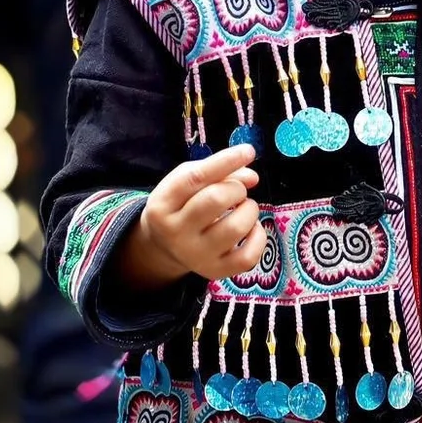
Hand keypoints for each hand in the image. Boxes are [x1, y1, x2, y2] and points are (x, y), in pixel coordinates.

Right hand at [120, 145, 267, 289]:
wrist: (163, 246)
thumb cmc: (180, 205)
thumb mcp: (187, 183)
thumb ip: (217, 173)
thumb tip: (252, 177)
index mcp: (163, 204)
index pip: (196, 178)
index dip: (225, 161)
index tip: (248, 151)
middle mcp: (175, 232)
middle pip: (216, 199)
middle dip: (236, 188)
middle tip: (236, 190)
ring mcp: (195, 255)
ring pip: (236, 227)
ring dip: (249, 210)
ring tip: (243, 208)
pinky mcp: (214, 271)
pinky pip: (248, 257)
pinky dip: (259, 238)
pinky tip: (252, 229)